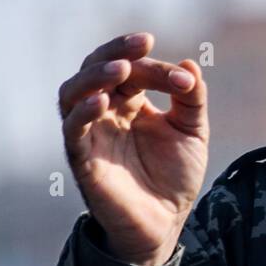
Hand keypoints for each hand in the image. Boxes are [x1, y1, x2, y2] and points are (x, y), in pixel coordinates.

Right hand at [58, 32, 208, 265]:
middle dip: (115, 53)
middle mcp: (105, 113)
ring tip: (120, 70)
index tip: (182, 78)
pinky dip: (82, 113)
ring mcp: (91, 134)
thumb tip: (189, 65)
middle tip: (140, 46)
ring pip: (72, 94)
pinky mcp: (83, 160)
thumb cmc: (175, 175)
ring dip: (94, 77)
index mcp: (130, 102)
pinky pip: (73, 131)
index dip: (154, 66)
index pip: (133, 69)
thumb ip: (192, 99)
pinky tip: (102, 102)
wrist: (168, 220)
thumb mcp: (193, 131)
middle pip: (95, 70)